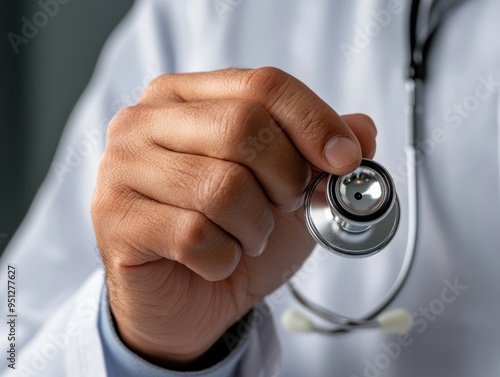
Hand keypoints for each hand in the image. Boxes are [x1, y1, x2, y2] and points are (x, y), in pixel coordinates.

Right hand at [91, 67, 375, 366]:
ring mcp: (121, 169)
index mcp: (185, 98)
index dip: (315, 121)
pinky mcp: (114, 219)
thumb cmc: (232, 235)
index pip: (262, 85)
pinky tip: (213, 259)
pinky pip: (194, 236)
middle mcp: (145, 122)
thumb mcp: (288, 191)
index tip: (346, 159)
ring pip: (223, 187)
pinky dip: (224, 258)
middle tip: (284, 204)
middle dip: (285, 178)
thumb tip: (362, 130)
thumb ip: (320, 154)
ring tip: (244, 236)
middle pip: (243, 127)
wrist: (188, 297)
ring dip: (254, 226)